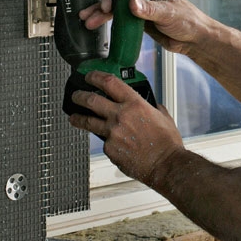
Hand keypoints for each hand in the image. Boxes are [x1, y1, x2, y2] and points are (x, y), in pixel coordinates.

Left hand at [68, 71, 183, 184]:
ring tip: (73, 117)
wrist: (165, 164)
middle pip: (91, 100)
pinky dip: (106, 141)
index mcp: (135, 104)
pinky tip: (112, 144)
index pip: (109, 83)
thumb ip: (152, 107)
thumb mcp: (163, 116)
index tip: (90, 76)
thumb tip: (149, 105)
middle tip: (76, 95)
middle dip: (80, 96)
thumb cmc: (167, 142)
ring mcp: (112, 133)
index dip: (96, 76)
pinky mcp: (109, 149)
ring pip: (88, 122)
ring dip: (78, 118)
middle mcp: (120, 116)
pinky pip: (103, 142)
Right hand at [79, 0, 212, 56]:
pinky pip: (121, 20)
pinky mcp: (140, 20)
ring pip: (116, 8)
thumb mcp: (167, 13)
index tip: (106, 4)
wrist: (195, 39)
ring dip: (102, 14)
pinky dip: (109, 23)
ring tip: (88, 22)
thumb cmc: (189, 21)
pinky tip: (98, 27)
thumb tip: (132, 4)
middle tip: (89, 15)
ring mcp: (141, 7)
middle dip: (102, 5)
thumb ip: (149, 10)